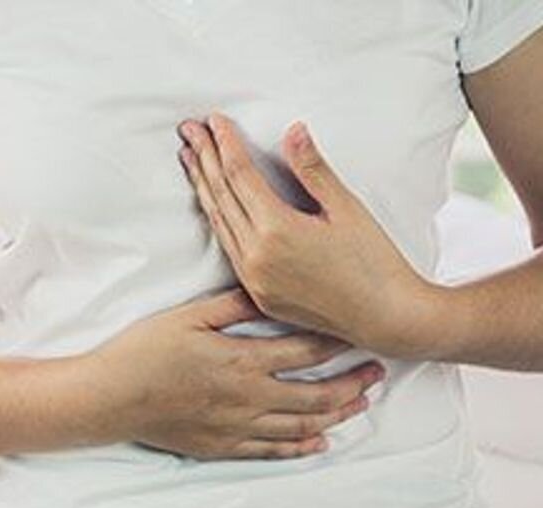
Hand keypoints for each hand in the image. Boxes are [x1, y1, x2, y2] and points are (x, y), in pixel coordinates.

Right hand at [87, 287, 385, 461]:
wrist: (111, 398)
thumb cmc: (144, 352)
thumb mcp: (187, 317)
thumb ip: (232, 306)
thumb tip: (268, 290)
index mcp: (242, 360)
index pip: (304, 352)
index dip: (336, 344)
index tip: (359, 334)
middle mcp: (248, 398)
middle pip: (315, 394)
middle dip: (350, 383)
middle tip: (376, 373)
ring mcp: (238, 427)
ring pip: (301, 425)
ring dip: (336, 415)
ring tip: (361, 405)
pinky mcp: (223, 446)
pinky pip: (272, 451)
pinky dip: (301, 448)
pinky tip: (320, 443)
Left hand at [176, 114, 439, 355]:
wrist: (386, 319)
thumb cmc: (375, 262)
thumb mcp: (346, 208)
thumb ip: (313, 169)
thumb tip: (292, 130)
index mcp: (277, 230)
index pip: (239, 175)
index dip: (226, 144)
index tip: (214, 120)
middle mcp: (257, 257)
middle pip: (221, 196)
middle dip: (204, 159)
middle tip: (189, 131)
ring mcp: (254, 280)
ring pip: (219, 224)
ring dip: (203, 189)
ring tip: (191, 160)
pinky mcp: (258, 296)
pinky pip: (229, 251)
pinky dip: (219, 221)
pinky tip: (213, 205)